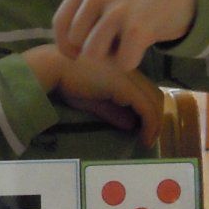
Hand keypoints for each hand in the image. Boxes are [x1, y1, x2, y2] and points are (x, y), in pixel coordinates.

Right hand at [44, 52, 164, 144]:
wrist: (52, 67)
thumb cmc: (66, 80)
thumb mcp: (93, 99)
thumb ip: (112, 110)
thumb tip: (130, 124)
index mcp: (123, 68)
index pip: (146, 88)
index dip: (150, 110)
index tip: (145, 129)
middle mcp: (129, 69)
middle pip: (154, 94)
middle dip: (156, 117)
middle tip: (149, 137)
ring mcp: (128, 75)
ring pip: (154, 100)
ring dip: (155, 123)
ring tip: (147, 141)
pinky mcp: (125, 85)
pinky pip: (146, 107)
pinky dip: (150, 124)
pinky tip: (144, 138)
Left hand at [52, 0, 195, 69]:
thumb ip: (85, 12)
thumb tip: (65, 49)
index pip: (60, 24)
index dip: (66, 46)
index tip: (79, 53)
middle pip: (76, 43)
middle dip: (92, 52)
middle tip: (112, 45)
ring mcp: (119, 10)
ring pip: (94, 55)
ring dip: (110, 58)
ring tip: (125, 45)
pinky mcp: (139, 28)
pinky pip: (122, 63)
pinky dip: (131, 62)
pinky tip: (141, 48)